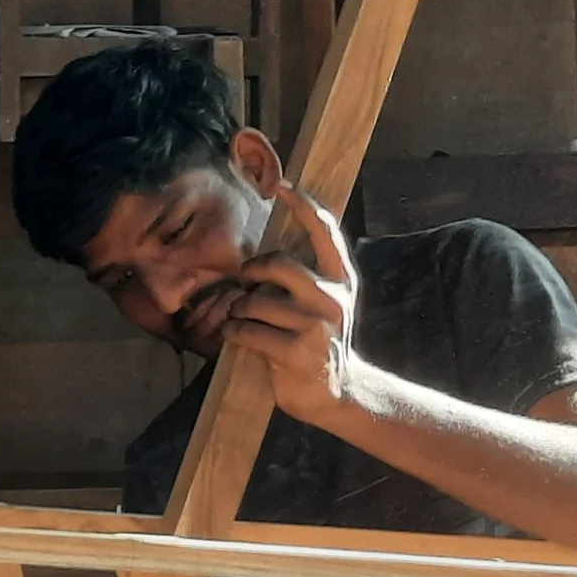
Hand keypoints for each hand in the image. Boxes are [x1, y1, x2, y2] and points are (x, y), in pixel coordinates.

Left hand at [221, 179, 361, 425]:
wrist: (338, 392)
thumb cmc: (321, 341)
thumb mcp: (326, 303)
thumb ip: (308, 275)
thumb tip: (269, 248)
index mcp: (342, 279)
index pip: (324, 230)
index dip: (302, 204)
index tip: (280, 184)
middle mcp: (333, 298)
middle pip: (279, 265)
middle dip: (252, 271)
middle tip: (244, 280)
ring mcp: (316, 326)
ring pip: (257, 301)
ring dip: (239, 309)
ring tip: (241, 317)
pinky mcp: (296, 353)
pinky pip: (249, 331)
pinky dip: (234, 331)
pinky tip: (235, 334)